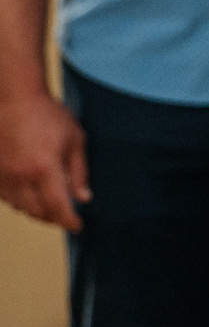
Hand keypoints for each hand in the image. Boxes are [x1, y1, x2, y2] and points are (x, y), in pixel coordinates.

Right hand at [0, 93, 88, 229]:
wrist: (14, 99)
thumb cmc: (47, 115)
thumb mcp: (75, 139)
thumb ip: (79, 172)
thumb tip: (83, 197)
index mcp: (45, 170)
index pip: (58, 207)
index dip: (69, 221)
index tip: (78, 226)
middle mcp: (21, 177)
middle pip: (37, 212)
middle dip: (54, 218)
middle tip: (66, 215)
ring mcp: (3, 176)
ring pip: (19, 207)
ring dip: (36, 211)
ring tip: (50, 205)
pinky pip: (6, 197)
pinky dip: (20, 201)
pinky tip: (31, 193)